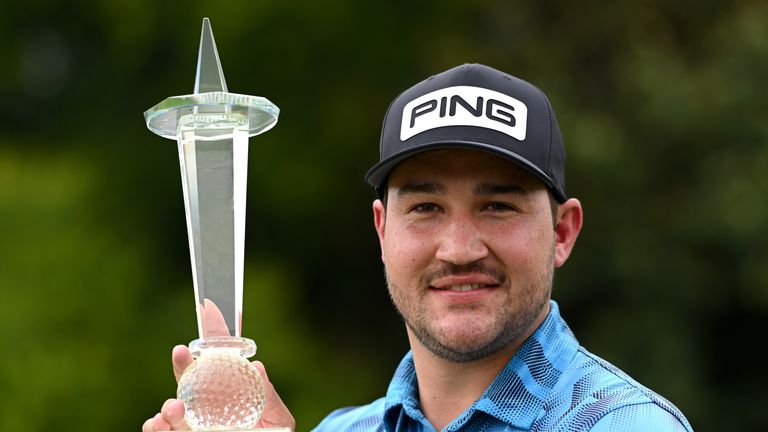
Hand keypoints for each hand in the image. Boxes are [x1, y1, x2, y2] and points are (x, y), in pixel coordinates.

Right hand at [142, 345, 295, 430]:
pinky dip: (156, 427)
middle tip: (180, 352)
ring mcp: (192, 423)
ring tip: (174, 408)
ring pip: (171, 411)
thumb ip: (269, 397)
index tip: (210, 313)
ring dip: (168, 406)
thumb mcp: (277, 418)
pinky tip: (159, 424)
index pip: (218, 360)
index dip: (213, 333)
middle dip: (181, 364)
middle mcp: (206, 404)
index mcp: (228, 391)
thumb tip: (257, 366)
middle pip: (188, 379)